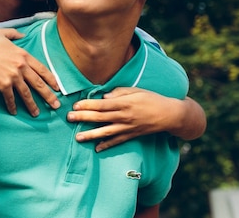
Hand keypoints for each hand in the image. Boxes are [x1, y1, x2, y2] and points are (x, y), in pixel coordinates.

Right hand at [0, 28, 60, 115]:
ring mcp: (13, 76)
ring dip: (32, 105)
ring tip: (36, 114)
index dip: (51, 79)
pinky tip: (14, 112)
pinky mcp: (3, 85)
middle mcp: (21, 66)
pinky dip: (12, 106)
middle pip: (39, 84)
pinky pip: (11, 98)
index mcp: (23, 55)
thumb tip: (23, 34)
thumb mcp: (0, 33)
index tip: (58, 87)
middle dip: (49, 96)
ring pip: (27, 94)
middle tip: (56, 105)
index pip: (42, 69)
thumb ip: (13, 33)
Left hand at [66, 87, 182, 151]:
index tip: (75, 105)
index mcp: (124, 103)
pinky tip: (97, 148)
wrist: (169, 115)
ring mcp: (127, 127)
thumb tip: (103, 97)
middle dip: (83, 118)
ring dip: (91, 135)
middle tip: (69, 118)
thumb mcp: (136, 90)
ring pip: (106, 132)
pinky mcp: (132, 135)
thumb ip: (119, 93)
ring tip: (78, 138)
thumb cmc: (152, 99)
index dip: (88, 105)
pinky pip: (117, 142)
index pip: (102, 105)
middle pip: (100, 118)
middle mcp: (124, 116)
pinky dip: (107, 145)